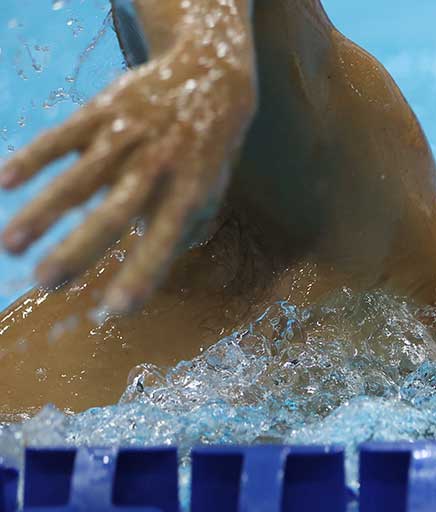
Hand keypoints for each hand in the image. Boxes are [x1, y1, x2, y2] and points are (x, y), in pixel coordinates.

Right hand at [0, 36, 256, 312]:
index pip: (165, 241)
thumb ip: (181, 229)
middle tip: (46, 283)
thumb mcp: (211, 190)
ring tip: (11, 245)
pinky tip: (5, 182)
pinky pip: (64, 136)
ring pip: (81, 176)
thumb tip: (150, 268)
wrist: (212, 72)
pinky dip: (35, 158)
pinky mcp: (104, 109)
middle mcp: (158, 165)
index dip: (141, 274)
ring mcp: (129, 135)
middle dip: (80, 249)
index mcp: (189, 192)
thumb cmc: (207, 149)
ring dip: (44, 211)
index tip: (116, 310)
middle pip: (115, 211)